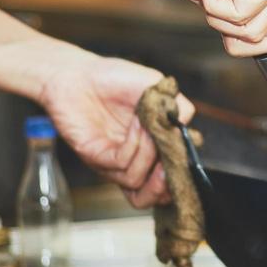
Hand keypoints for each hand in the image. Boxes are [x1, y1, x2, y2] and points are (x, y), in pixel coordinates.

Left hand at [38, 51, 194, 208]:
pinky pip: (120, 165)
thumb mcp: (156, 87)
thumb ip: (179, 106)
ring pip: (137, 181)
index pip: (172, 176)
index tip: (186, 156)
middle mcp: (135, 159)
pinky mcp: (96, 157)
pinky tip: (137, 124)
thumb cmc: (115, 78)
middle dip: (166, 184)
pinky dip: (133, 146)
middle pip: (154, 194)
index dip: (181, 174)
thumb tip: (188, 127)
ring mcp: (115, 161)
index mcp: (154, 147)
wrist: (79, 73)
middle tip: (171, 162)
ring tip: (148, 125)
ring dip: (148, 153)